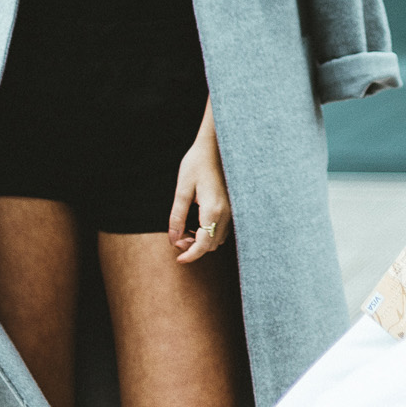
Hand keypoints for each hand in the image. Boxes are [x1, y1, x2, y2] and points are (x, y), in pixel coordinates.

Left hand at [169, 99, 230, 264]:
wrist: (215, 146)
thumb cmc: (197, 164)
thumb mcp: (182, 189)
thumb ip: (177, 216)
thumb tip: (173, 239)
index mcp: (213, 210)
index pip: (203, 245)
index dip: (190, 255)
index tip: (178, 260)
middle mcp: (226, 214)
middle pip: (211, 245)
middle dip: (193, 247)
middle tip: (176, 237)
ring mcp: (232, 211)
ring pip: (217, 238)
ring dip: (201, 240)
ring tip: (185, 227)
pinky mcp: (233, 207)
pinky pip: (222, 229)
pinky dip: (209, 231)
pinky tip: (196, 220)